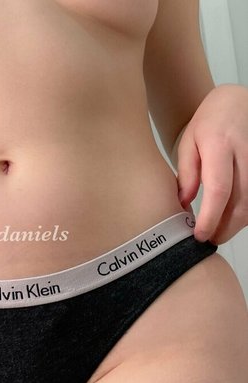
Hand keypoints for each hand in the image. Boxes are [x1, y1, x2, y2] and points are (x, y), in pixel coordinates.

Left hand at [176, 84, 247, 244]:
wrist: (238, 100)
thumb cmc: (210, 122)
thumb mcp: (190, 142)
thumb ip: (187, 172)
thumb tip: (184, 203)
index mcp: (220, 145)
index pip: (219, 189)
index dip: (211, 217)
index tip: (199, 235)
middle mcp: (246, 152)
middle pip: (242, 201)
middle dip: (226, 227)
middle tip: (209, 240)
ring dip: (237, 223)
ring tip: (219, 231)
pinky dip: (246, 212)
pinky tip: (233, 217)